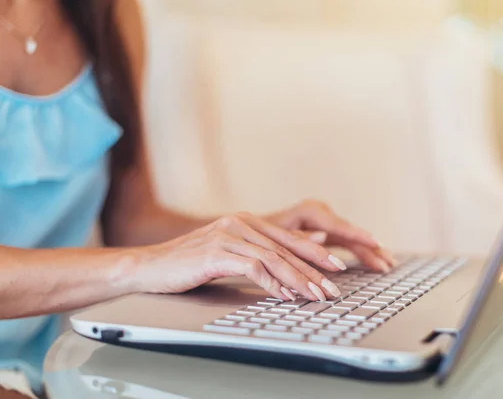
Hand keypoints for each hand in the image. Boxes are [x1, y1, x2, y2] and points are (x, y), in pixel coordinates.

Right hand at [135, 211, 358, 300]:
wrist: (151, 266)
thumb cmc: (191, 263)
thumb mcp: (230, 253)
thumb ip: (261, 251)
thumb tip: (295, 255)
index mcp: (246, 221)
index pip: (288, 238)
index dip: (316, 253)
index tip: (338, 268)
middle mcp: (240, 223)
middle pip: (286, 248)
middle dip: (313, 269)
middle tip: (333, 287)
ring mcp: (228, 236)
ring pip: (273, 258)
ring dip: (298, 279)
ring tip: (316, 295)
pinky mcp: (216, 253)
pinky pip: (252, 268)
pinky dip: (271, 283)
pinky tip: (284, 295)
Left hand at [265, 199, 394, 271]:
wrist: (248, 231)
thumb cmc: (257, 234)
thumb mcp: (273, 237)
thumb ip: (297, 238)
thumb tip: (323, 238)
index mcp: (309, 211)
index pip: (338, 225)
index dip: (357, 235)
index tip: (374, 242)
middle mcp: (320, 213)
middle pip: (349, 232)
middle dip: (369, 247)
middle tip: (387, 261)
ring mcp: (324, 223)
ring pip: (351, 239)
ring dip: (369, 252)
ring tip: (388, 264)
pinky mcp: (325, 233)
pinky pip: (347, 243)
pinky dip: (360, 253)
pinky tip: (375, 262)